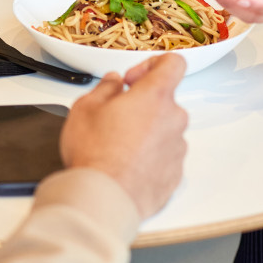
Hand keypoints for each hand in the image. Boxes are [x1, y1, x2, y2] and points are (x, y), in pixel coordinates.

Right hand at [60, 54, 187, 219]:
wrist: (104, 199)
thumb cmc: (95, 153)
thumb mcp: (86, 107)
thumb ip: (105, 88)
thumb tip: (113, 83)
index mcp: (155, 96)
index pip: (173, 63)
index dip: (152, 65)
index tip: (133, 79)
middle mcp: (173, 119)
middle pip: (164, 100)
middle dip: (142, 104)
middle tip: (114, 116)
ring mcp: (177, 148)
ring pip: (164, 129)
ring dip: (146, 131)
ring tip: (116, 145)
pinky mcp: (175, 174)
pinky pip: (164, 156)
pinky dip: (149, 156)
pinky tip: (125, 165)